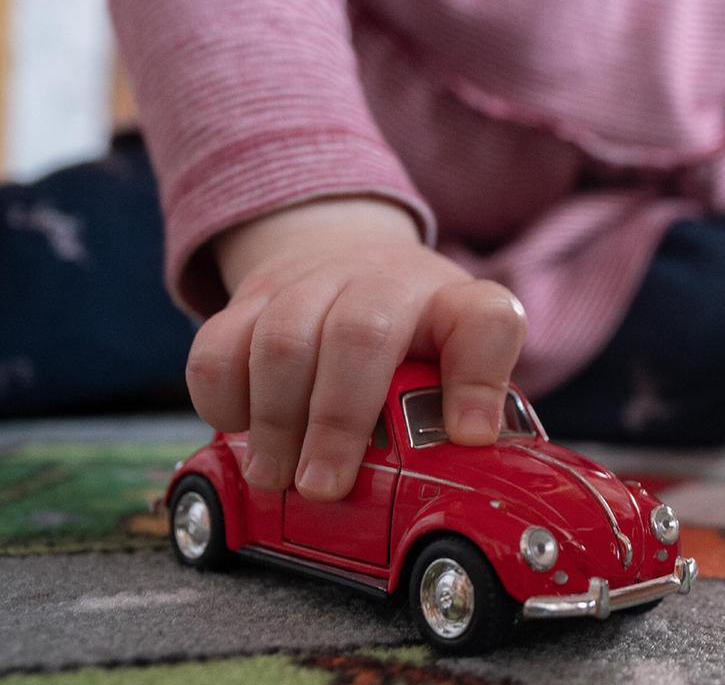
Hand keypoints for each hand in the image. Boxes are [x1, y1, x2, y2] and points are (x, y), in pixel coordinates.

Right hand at [185, 198, 526, 501]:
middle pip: (361, 335)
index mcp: (455, 303)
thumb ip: (471, 404)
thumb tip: (468, 452)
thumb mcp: (460, 360)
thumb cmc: (416, 333)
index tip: (468, 437)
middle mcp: (388, 282)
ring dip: (275, 421)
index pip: (487, 320)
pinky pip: (218, 344)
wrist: (352, 257)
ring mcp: (317, 281)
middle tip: (324, 486)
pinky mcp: (253, 295)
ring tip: (277, 477)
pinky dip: (223, 398)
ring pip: (282, 339)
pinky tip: (240, 431)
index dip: (480, 380)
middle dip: (337, 420)